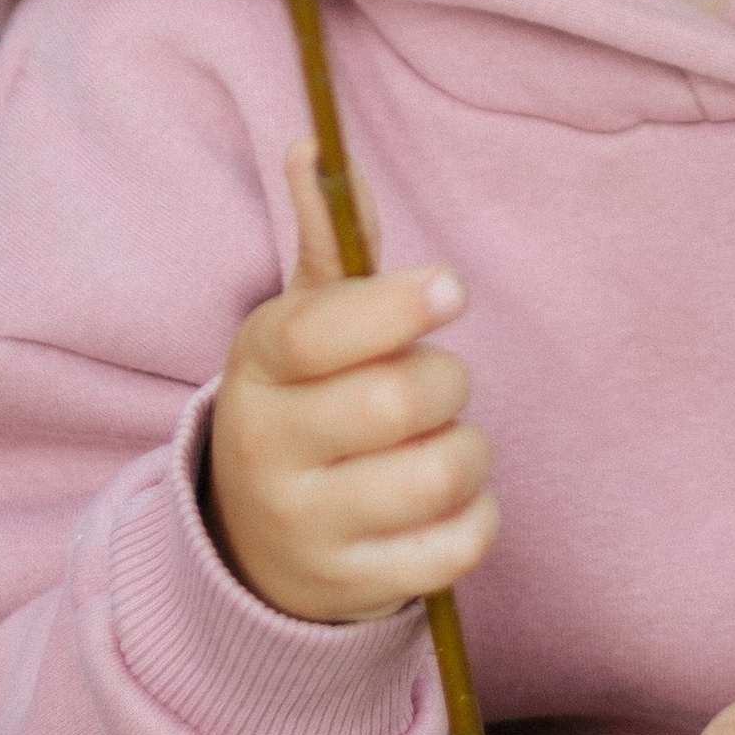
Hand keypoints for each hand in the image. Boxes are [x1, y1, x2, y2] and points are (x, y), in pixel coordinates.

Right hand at [206, 145, 496, 622]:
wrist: (258, 542)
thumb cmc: (304, 402)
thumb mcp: (297, 325)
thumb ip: (324, 240)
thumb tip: (310, 145)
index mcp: (256, 368)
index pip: (318, 333)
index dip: (394, 305)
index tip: (451, 289)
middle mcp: (268, 451)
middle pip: (395, 401)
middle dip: (445, 378)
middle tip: (439, 380)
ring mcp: (308, 528)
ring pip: (436, 475)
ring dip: (468, 447)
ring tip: (444, 440)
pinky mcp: (354, 589)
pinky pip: (456, 548)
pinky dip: (478, 516)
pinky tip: (453, 501)